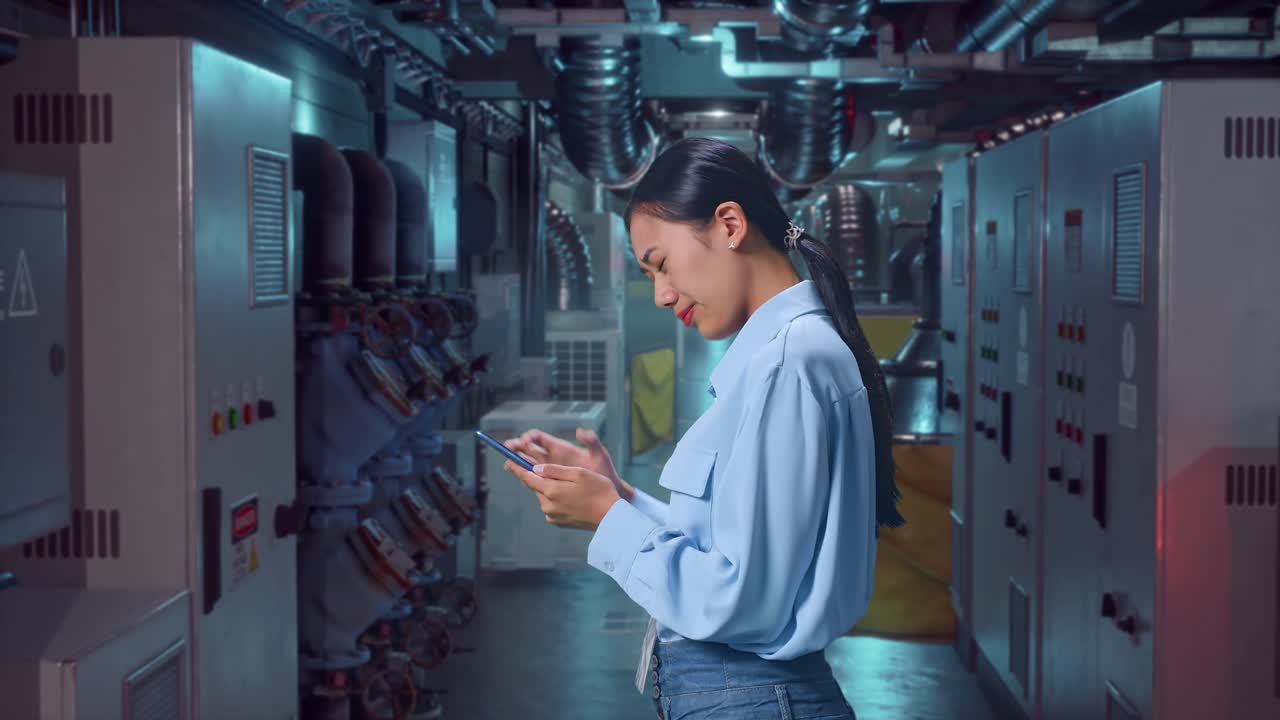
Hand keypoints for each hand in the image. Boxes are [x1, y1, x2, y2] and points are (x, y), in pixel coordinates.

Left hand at [501, 461, 621, 530]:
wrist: (611, 517)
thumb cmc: (599, 490)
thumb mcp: (578, 473)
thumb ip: (555, 470)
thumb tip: (536, 468)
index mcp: (551, 490)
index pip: (527, 477)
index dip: (517, 467)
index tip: (508, 460)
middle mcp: (548, 505)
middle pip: (536, 486)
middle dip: (537, 476)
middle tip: (544, 467)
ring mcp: (552, 515)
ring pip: (544, 495)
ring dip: (550, 487)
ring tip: (568, 483)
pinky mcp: (558, 522)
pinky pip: (551, 506)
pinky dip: (556, 498)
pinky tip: (572, 496)